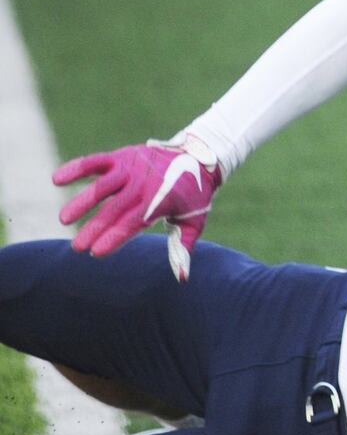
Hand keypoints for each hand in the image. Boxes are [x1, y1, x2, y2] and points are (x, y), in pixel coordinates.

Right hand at [54, 138, 220, 281]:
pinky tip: (57, 179)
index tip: (96, 253)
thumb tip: (182, 278)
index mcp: (159, 202)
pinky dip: (77, 168)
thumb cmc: (194, 194)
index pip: (132, 223)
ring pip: (102, 186)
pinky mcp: (122, 157)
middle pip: (114, 209)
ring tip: (63, 219)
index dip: (114, 238)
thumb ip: (183, 247)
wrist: (200, 156)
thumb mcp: (194, 220)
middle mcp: (143, 184)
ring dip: (82, 202)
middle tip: (77, 247)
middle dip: (94, 228)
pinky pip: (97, 162)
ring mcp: (131, 168)